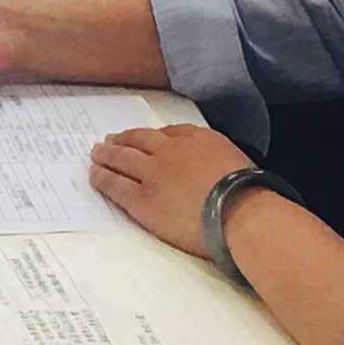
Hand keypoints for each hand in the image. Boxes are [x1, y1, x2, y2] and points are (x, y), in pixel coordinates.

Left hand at [88, 123, 260, 258]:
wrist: (240, 212)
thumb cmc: (248, 193)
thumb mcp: (237, 160)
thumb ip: (216, 158)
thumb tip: (209, 167)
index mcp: (198, 139)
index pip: (168, 132)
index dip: (150, 136)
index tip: (141, 138)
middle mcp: (171, 151)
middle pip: (138, 140)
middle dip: (122, 139)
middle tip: (110, 140)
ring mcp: (153, 174)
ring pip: (121, 158)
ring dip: (106, 155)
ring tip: (96, 154)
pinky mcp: (142, 199)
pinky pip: (115, 185)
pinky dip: (102, 178)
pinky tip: (94, 176)